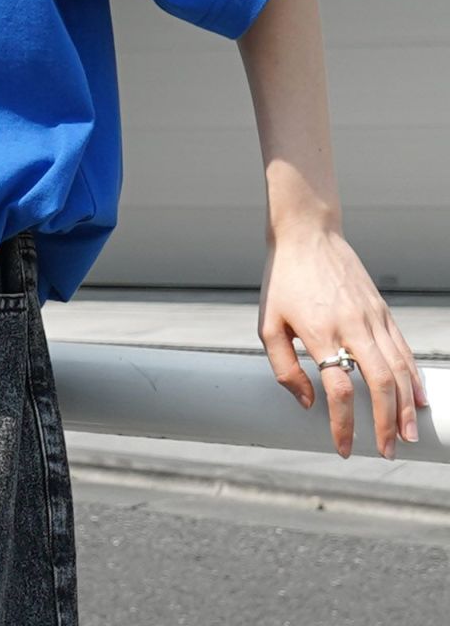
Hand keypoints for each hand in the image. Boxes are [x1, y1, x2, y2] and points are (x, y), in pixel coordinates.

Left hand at [258, 224, 428, 458]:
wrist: (307, 234)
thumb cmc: (283, 280)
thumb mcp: (267, 322)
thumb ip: (283, 366)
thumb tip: (308, 403)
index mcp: (318, 332)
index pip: (338, 388)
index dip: (343, 424)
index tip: (344, 448)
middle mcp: (350, 326)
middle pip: (378, 382)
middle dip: (385, 423)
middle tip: (387, 452)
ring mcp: (371, 317)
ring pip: (398, 369)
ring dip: (405, 407)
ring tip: (408, 436)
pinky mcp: (382, 310)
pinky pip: (403, 349)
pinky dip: (413, 378)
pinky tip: (417, 400)